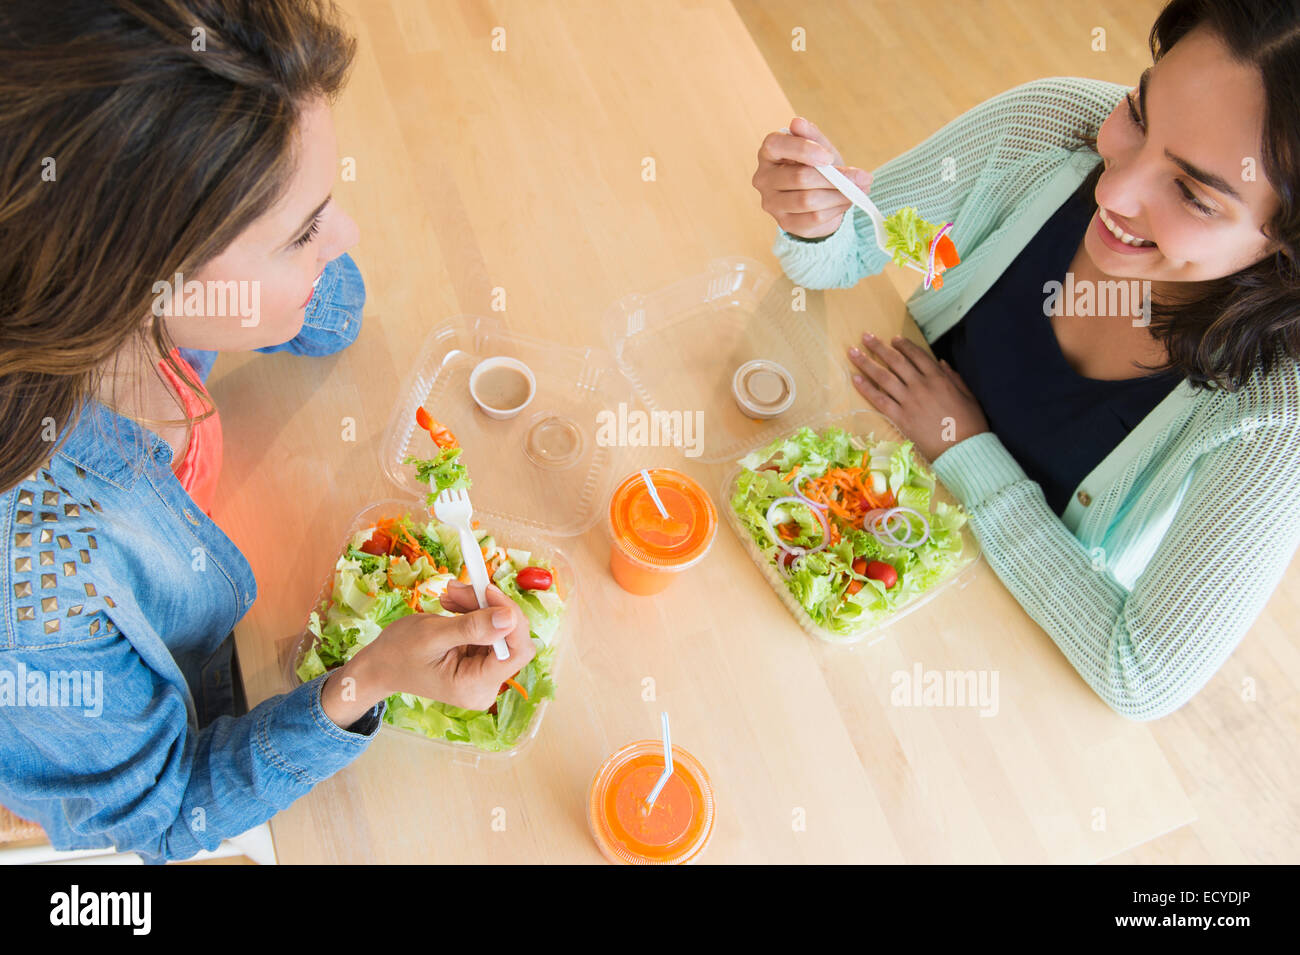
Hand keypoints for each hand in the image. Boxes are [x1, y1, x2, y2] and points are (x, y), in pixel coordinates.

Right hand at [322, 582, 534, 727]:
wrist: (381, 666)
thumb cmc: (398, 654)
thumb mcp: (432, 635)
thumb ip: (472, 627)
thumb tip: (510, 617)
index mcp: (475, 686)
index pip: (517, 651)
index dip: (511, 617)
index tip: (487, 590)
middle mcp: (486, 685)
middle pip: (510, 638)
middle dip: (488, 606)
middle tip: (458, 588)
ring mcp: (484, 674)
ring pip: (500, 629)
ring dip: (479, 605)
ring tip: (450, 594)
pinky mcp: (480, 661)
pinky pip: (489, 630)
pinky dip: (474, 612)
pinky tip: (454, 605)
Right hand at [753, 116, 872, 238]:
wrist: (818, 196)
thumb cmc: (816, 166)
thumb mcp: (819, 147)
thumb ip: (812, 135)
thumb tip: (797, 122)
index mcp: (769, 153)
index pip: (776, 145)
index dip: (805, 149)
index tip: (829, 157)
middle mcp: (763, 178)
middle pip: (799, 177)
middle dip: (835, 178)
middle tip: (863, 177)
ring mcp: (772, 203)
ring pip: (808, 200)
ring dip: (839, 196)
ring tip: (858, 190)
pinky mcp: (785, 223)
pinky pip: (814, 218)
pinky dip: (836, 210)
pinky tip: (846, 202)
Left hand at [848, 332, 989, 462]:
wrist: (963, 449)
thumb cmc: (970, 424)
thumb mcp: (968, 395)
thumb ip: (953, 377)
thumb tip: (941, 363)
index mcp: (939, 378)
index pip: (917, 355)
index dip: (904, 345)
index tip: (893, 339)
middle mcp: (921, 386)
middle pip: (896, 362)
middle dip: (879, 347)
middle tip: (865, 337)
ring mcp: (909, 401)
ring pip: (883, 377)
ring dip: (866, 363)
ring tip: (852, 352)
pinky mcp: (901, 418)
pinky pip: (879, 400)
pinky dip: (866, 388)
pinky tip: (855, 378)